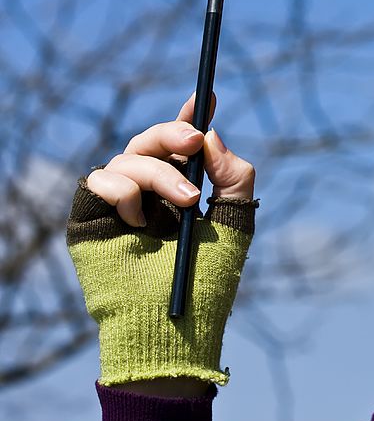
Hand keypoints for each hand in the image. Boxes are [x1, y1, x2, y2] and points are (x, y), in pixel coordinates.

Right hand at [67, 91, 258, 393]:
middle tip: (195, 141)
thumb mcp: (235, 225)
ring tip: (184, 205)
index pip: (184, 146)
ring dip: (159, 173)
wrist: (174, 325)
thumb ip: (234, 178)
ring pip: (128, 156)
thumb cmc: (207, 283)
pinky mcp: (92, 218)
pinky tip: (138, 220)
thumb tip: (214, 136)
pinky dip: (122, 190)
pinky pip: (98, 179)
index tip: (209, 95)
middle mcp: (151, 192)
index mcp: (184, 190)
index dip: (192, 118)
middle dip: (175, 133)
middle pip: (153, 141)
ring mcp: (121, 203)